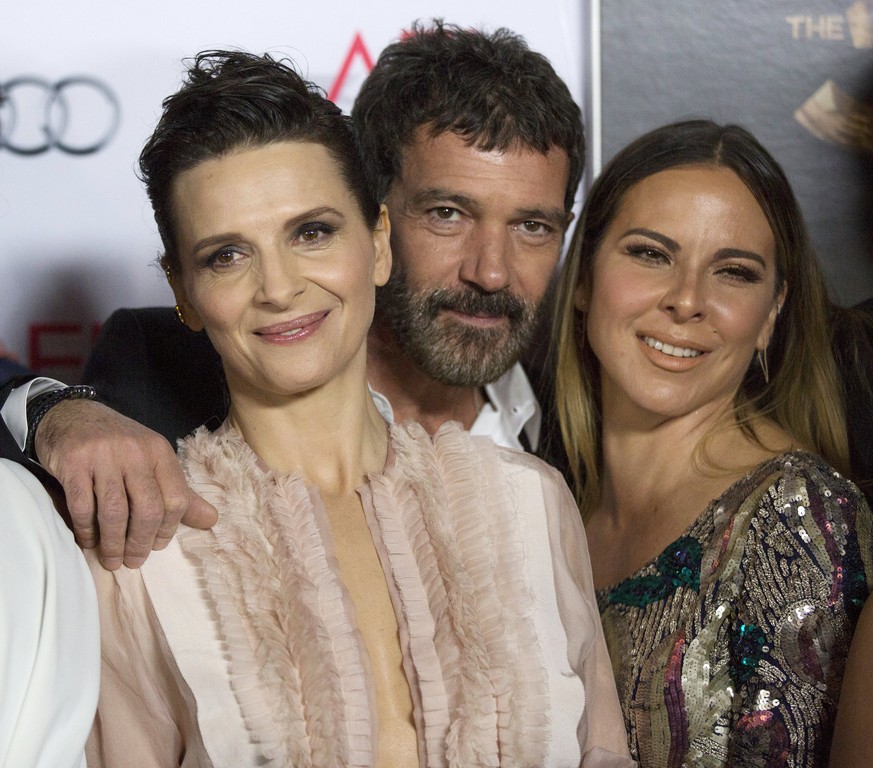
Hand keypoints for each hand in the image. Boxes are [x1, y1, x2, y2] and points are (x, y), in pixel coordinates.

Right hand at [34, 399, 216, 569]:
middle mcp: (135, 451)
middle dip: (140, 542)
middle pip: (147, 508)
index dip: (168, 529)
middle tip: (134, 561)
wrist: (72, 415)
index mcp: (159, 452)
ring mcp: (103, 456)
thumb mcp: (153, 461)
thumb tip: (211, 520)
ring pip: (114, 511)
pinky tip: (88, 542)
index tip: (157, 546)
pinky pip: (83, 506)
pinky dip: (87, 530)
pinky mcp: (73, 463)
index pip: (176, 498)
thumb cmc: (118, 446)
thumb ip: (180, 492)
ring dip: (113, 543)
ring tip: (112, 560)